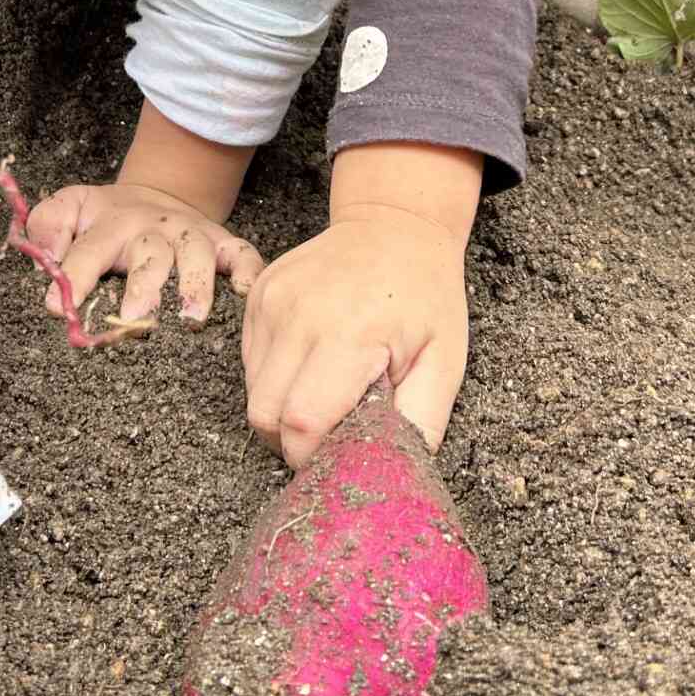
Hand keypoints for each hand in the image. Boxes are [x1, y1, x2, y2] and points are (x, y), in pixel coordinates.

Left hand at [27, 179, 264, 326]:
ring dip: (196, 284)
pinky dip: (249, 271)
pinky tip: (247, 294)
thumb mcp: (69, 208)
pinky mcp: (222, 243)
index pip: (90, 249)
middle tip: (135, 318)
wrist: (157, 196)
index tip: (57, 307)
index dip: (74, 276)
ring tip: (191, 319)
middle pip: (150, 253)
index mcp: (112, 223)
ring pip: (196, 255)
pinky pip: (243, 253)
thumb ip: (48, 226)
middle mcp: (154, 228)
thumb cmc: (106, 217)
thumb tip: (47, 260)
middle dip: (144, 284)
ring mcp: (192, 235)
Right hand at [242, 202, 468, 467]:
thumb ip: (420, 421)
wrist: (395, 224)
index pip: (302, 424)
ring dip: (283, 408)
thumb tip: (391, 471)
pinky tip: (312, 360)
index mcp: (350, 334)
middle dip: (292, 441)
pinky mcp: (257, 293)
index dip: (314, 457)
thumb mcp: (444, 360)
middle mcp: (299, 315)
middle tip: (332, 430)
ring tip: (327, 387)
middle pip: (265, 415)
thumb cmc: (426, 295)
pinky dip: (275, 377)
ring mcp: (271, 300)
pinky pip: (250, 361)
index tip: (340, 454)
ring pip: (252, 392)